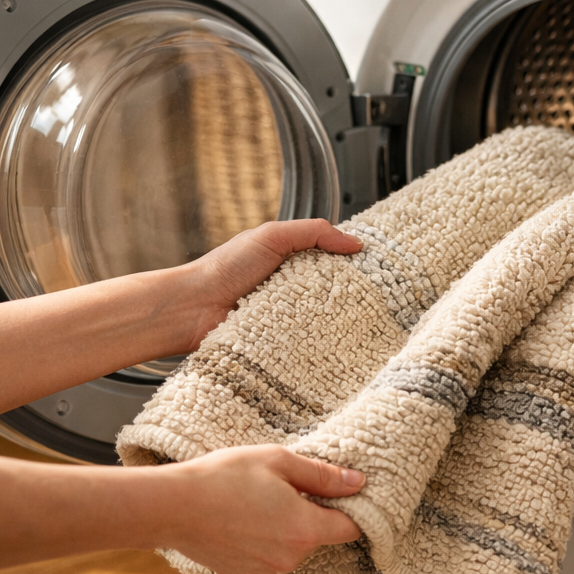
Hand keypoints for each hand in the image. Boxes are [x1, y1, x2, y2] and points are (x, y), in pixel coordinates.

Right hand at [0, 444, 362, 573]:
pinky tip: (239, 519)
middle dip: (310, 514)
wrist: (171, 506)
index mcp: (305, 529)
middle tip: (284, 487)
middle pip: (318, 537)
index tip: (345, 495)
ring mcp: (266, 571)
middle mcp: (291, 558)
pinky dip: (260, 541)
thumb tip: (358, 484)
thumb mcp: (278, 462)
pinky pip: (266, 557)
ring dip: (284, 528)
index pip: (351, 529)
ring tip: (256, 501)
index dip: (353, 511)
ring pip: (291, 548)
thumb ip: (322, 475)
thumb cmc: (224, 477)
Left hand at [177, 220, 362, 350]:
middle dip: (353, 294)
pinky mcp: (282, 342)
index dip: (353, 263)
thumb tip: (355, 243)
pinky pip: (308, 341)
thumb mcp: (272, 236)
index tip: (379, 267)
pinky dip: (318, 340)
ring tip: (361, 320)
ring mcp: (288, 317)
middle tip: (378, 297)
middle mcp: (292, 290)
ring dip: (337, 319)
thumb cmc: (225, 268)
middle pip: (333, 292)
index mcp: (291, 262)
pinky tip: (334, 340)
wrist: (193, 307)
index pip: (332, 261)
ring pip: (324, 319)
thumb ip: (313, 232)